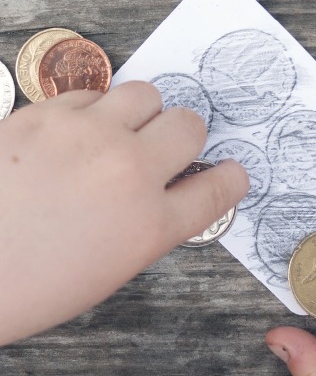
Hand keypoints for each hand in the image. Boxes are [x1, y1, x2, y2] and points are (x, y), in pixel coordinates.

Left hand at [0, 82, 248, 344]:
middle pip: (191, 126)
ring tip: (117, 131)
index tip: (227, 172)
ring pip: (147, 93)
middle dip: (184, 137)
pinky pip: (92, 92)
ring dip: (141, 113)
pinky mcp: (46, 113)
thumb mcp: (108, 268)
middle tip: (160, 149)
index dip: (229, 178)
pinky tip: (71, 134)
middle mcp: (129, 173)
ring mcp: (89, 136)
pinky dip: (91, 110)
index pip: (219, 189)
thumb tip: (164, 185)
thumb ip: (148, 222)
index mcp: (150, 227)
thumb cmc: (27, 283)